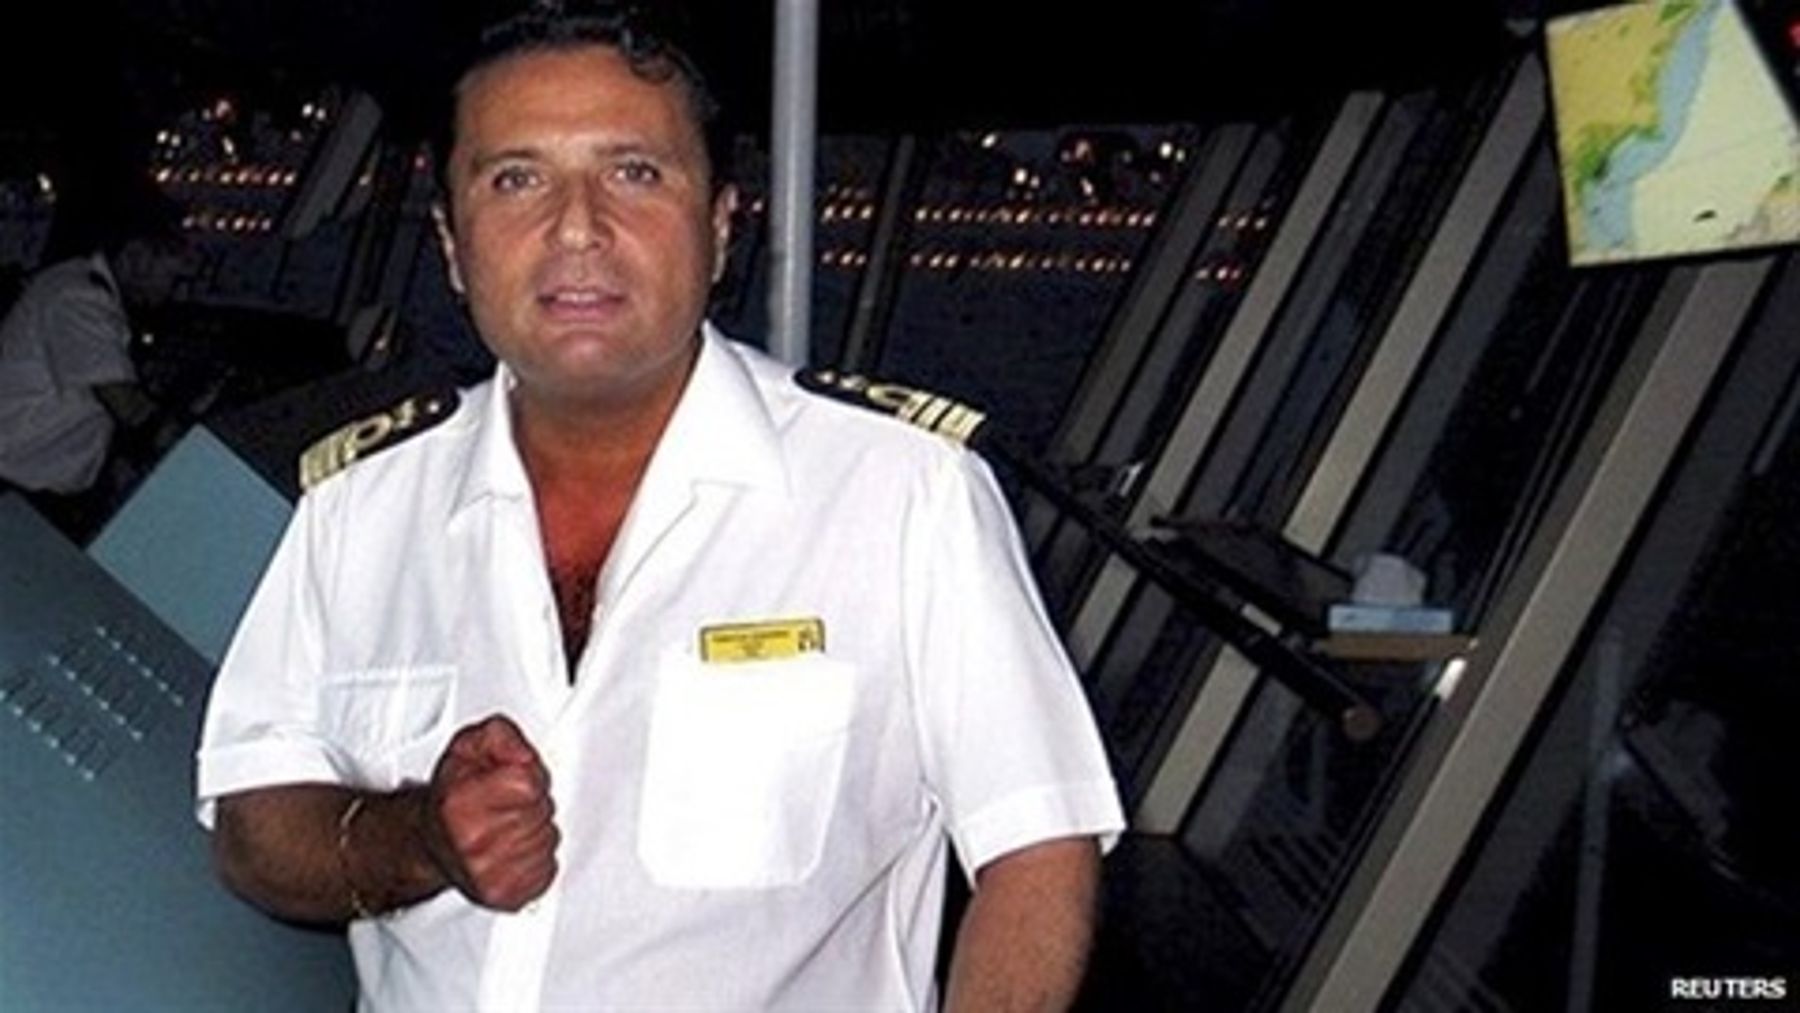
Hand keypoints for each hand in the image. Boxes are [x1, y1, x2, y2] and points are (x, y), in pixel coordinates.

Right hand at [422, 714, 559, 910]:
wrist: (430, 844)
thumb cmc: (452, 798)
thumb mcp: (468, 749)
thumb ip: (499, 737)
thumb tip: (522, 753)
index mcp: (461, 804)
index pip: (529, 784)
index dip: (529, 777)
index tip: (512, 780)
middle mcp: (473, 844)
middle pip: (542, 811)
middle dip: (533, 803)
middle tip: (508, 805)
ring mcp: (489, 875)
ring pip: (548, 840)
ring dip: (536, 830)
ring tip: (508, 827)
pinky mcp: (505, 896)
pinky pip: (548, 868)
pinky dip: (538, 858)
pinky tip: (513, 851)